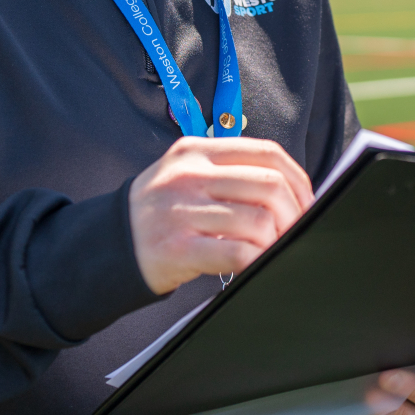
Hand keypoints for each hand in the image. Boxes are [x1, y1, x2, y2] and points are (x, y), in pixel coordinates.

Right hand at [128, 137, 313, 293]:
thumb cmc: (161, 212)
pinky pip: (237, 251)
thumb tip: (292, 189)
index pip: (266, 152)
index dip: (298, 178)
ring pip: (258, 220)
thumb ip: (231, 173)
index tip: (306, 200)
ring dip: (276, 239)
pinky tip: (254, 263)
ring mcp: (181, 211)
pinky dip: (257, 258)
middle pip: (269, 185)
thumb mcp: (188, 175)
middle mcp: (188, 175)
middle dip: (295, 212)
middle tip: (297, 230)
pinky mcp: (177, 248)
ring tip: (272, 247)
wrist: (108, 246)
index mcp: (196, 151)